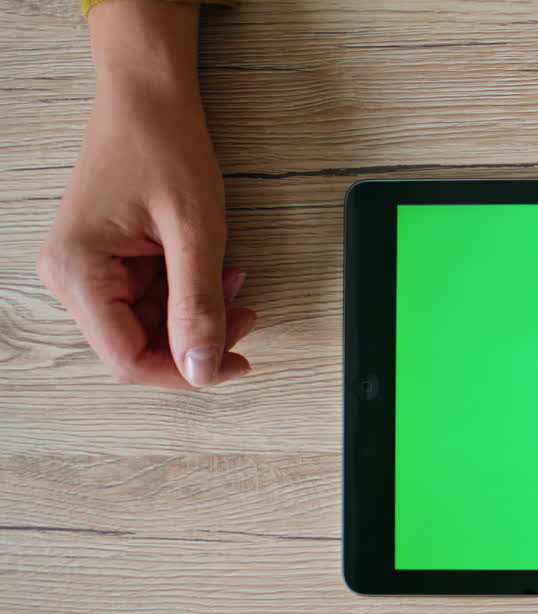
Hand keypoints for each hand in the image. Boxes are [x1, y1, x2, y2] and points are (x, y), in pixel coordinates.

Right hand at [37, 0, 254, 387]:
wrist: (148, 96)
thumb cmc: (164, 146)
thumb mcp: (197, 232)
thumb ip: (199, 306)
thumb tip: (202, 370)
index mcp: (78, 272)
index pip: (128, 360)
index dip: (184, 372)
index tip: (233, 363)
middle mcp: (70, 276)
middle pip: (138, 346)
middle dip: (198, 337)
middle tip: (245, 313)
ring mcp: (86, 268)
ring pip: (149, 324)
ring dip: (199, 312)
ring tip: (234, 280)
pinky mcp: (105, 260)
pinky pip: (149, 298)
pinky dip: (189, 292)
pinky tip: (217, 271)